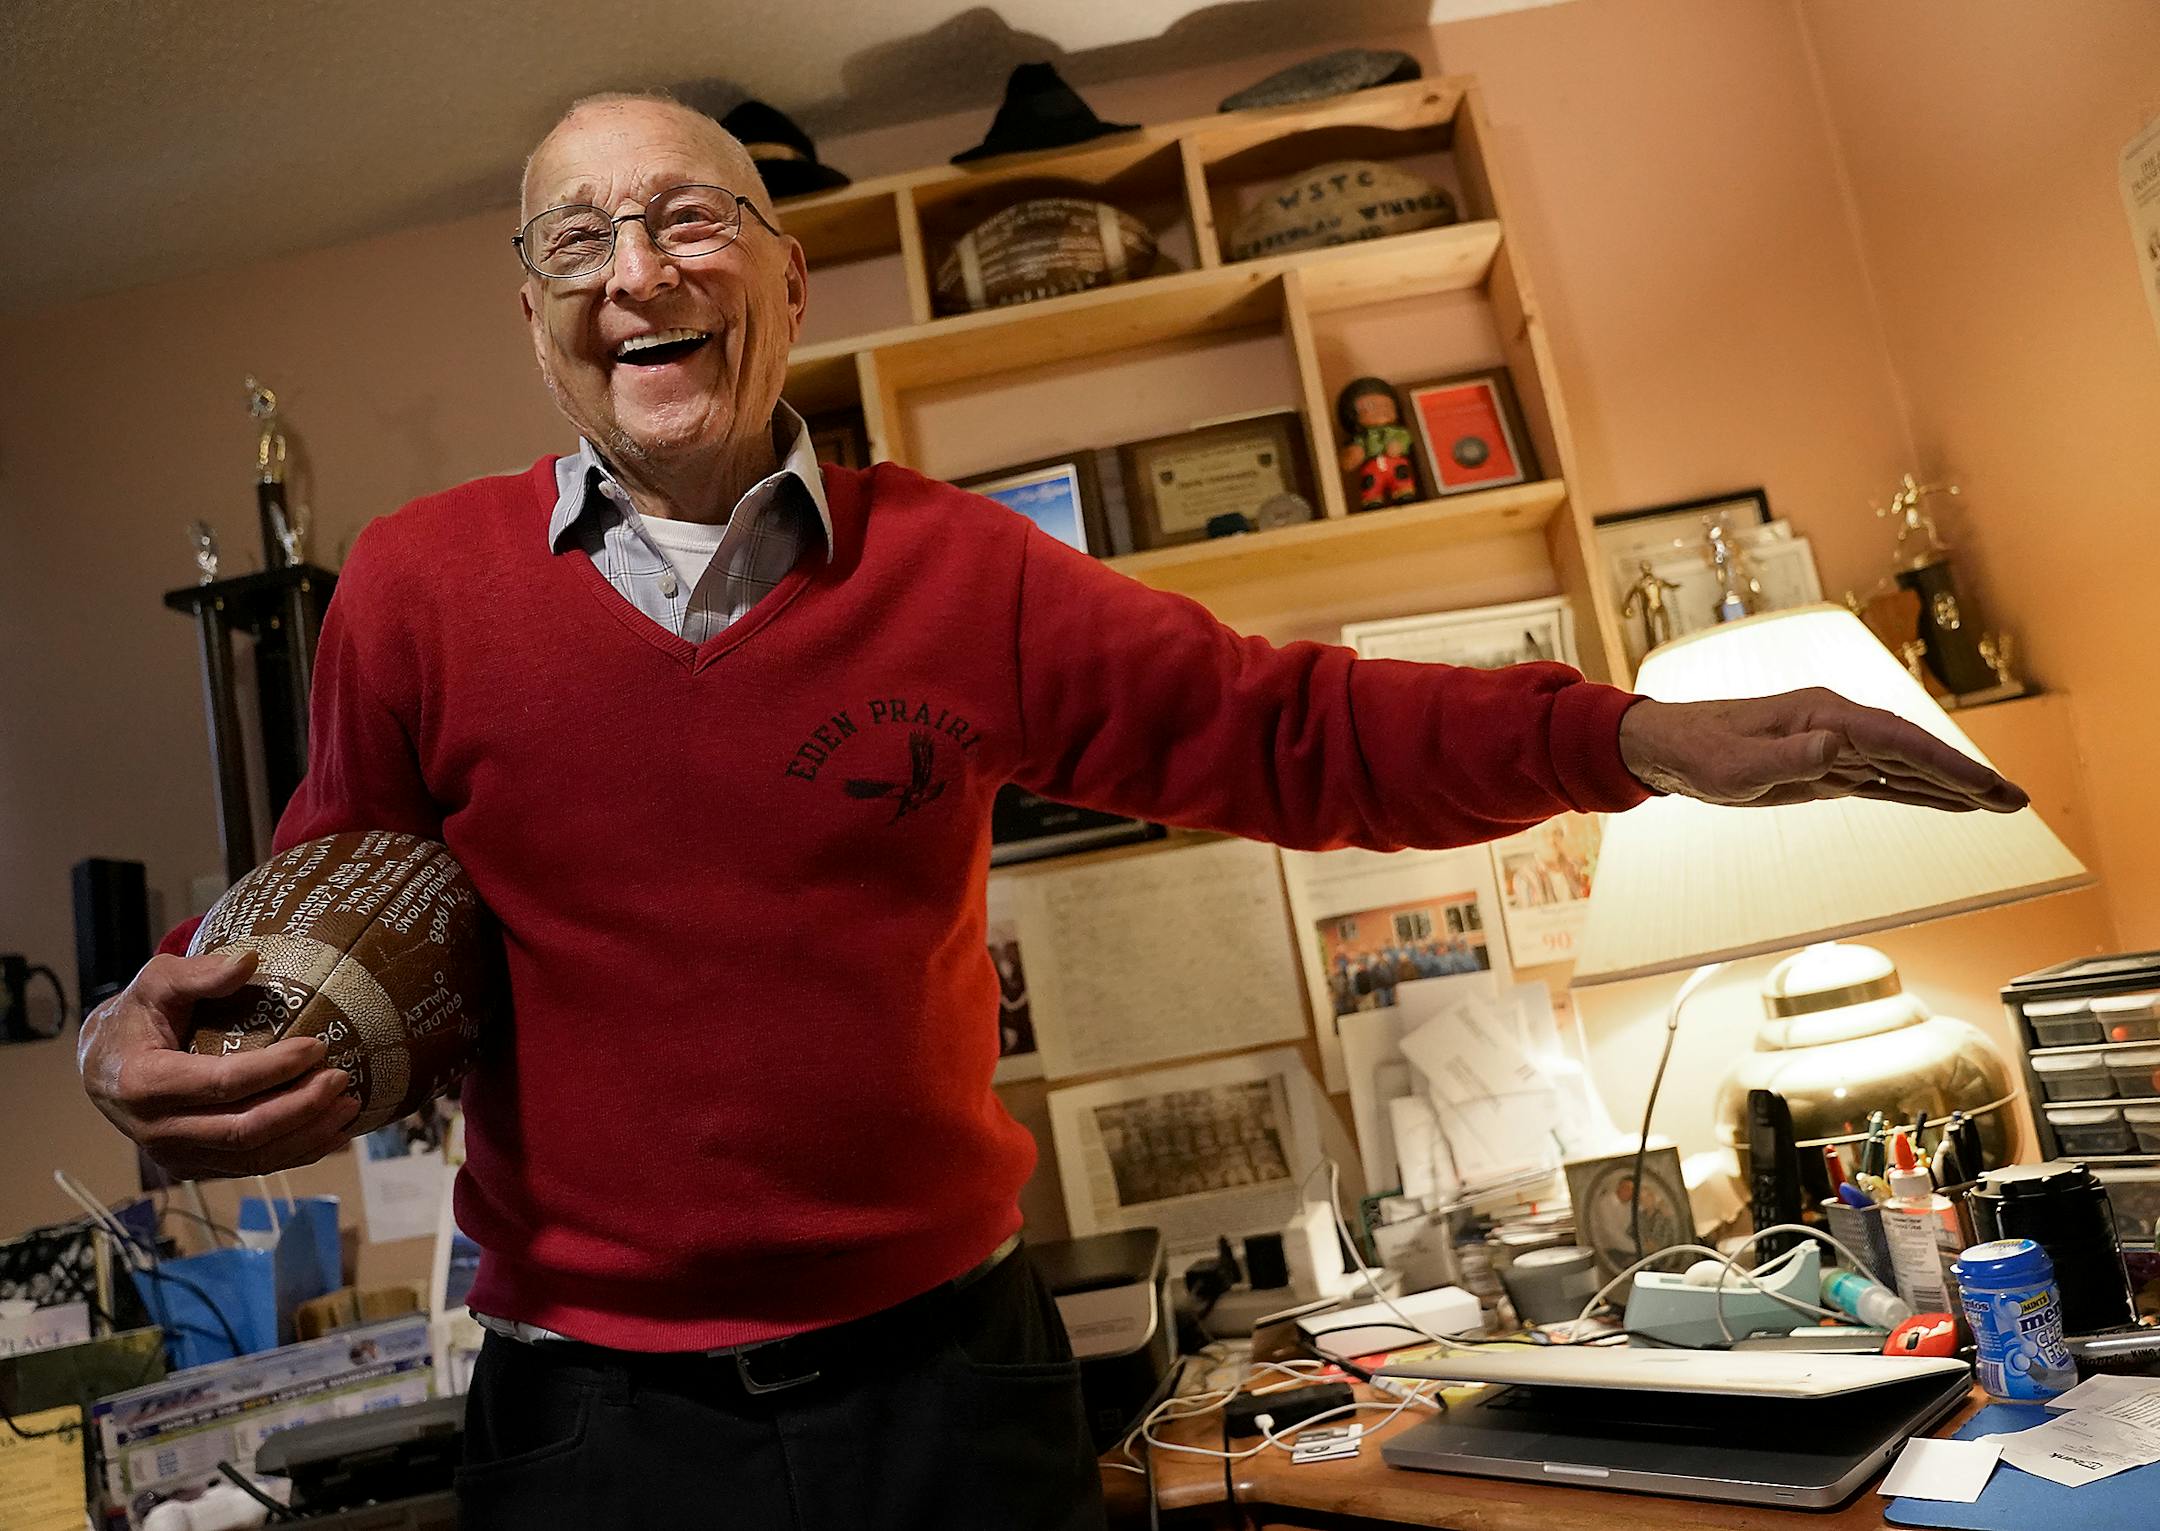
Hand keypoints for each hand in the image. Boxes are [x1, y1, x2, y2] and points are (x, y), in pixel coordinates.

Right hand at [78, 949, 360, 1177]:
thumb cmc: (137, 1016)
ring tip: (348, 1107)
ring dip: (306, 1136)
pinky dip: (294, 1153)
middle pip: (242, 1130)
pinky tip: (330, 1132)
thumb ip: (198, 973)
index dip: (275, 1069)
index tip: (318, 1046)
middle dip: (300, 1108)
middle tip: (341, 1080)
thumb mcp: (155, 983)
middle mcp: (156, 1129)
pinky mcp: (193, 1166)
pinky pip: (250, 1166)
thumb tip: (248, 961)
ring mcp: (174, 1154)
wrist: (104, 1065)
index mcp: (143, 1082)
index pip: (221, 1083)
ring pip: (251, 1157)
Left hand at [1617, 690, 2029, 811]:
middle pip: (1914, 751)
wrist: (1667, 746)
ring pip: (1904, 767)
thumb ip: (1786, 757)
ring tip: (2002, 803)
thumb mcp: (1734, 765)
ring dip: (1951, 786)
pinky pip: (1880, 781)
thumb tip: (1835, 746)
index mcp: (1823, 715)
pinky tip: (1950, 804)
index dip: (1944, 764)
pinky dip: (1917, 793)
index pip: (1897, 741)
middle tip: (2016, 800)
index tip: (1984, 785)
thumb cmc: (1697, 752)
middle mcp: (1837, 724)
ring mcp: (1834, 744)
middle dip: (1965, 776)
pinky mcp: (1824, 767)